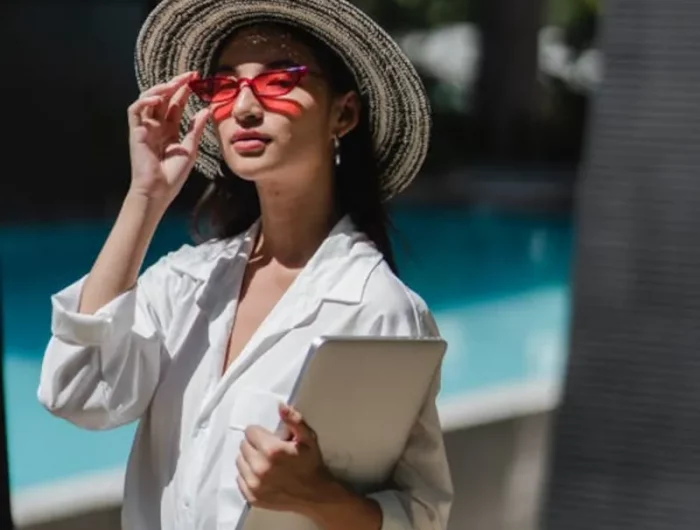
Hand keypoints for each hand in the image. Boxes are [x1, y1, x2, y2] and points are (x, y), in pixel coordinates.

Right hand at [127, 71, 210, 204]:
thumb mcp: (190, 149)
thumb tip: (206, 110)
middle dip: (175, 84)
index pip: (176, 104)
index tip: (197, 79)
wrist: (159, 190)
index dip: (185, 91)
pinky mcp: (135, 132)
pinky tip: (158, 99)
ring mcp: (145, 128)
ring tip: (174, 84)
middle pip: (164, 98)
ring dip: (160, 89)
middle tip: (190, 75)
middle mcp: (156, 126)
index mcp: (170, 130)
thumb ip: (195, 129)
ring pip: (148, 99)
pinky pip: (135, 111)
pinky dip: (144, 102)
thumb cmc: (173, 175)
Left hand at [236, 404, 331, 512]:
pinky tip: (261, 475)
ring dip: (249, 459)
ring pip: (239, 461)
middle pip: (243, 446)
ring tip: (264, 462)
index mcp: (271, 450)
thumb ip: (294, 420)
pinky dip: (247, 475)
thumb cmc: (310, 462)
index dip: (260, 433)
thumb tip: (280, 406)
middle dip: (254, 445)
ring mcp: (254, 484)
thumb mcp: (307, 437)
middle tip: (268, 450)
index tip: (270, 438)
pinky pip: (239, 479)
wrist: (315, 494)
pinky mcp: (252, 497)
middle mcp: (259, 467)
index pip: (250, 431)